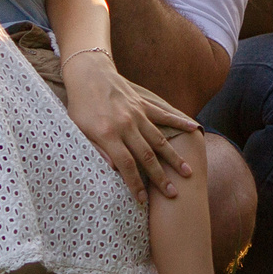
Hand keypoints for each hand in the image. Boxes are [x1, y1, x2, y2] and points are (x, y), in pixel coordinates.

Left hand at [63, 56, 198, 204]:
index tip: (142, 200)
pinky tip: (193, 129)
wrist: (88, 73)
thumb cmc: (80, 105)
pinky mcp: (143, 104)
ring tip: (187, 172)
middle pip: (147, 156)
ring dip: (174, 157)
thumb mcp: (78, 130)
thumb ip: (96, 150)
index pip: (125, 165)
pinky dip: (179, 122)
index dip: (135, 184)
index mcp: (108, 134)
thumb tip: (112, 170)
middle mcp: (126, 125)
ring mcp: (137, 113)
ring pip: (159, 139)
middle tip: (173, 194)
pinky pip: (164, 114)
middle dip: (160, 178)